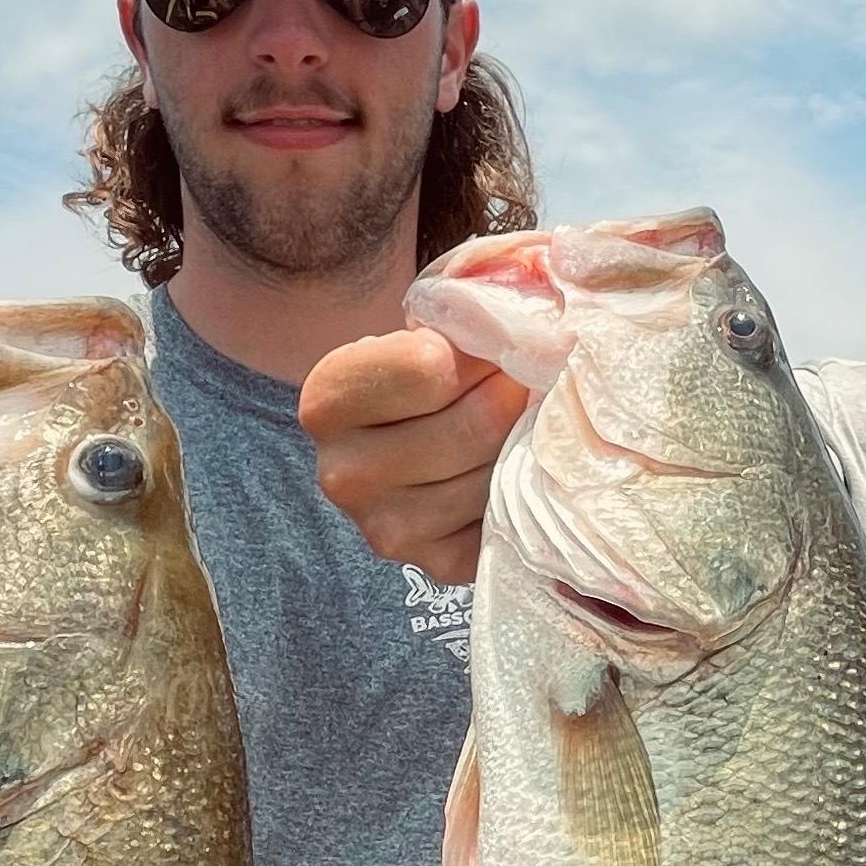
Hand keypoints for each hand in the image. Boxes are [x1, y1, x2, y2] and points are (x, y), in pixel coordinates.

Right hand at [300, 326, 528, 584]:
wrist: (417, 435)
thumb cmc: (430, 369)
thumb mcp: (431, 325)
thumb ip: (471, 307)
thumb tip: (538, 302)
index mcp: (327, 400)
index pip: (432, 367)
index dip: (487, 347)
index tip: (502, 341)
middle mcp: (343, 473)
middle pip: (471, 426)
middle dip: (515, 394)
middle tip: (530, 380)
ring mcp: (386, 528)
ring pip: (494, 474)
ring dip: (524, 441)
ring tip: (521, 421)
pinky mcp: (435, 563)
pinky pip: (505, 518)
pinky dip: (521, 487)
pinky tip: (513, 465)